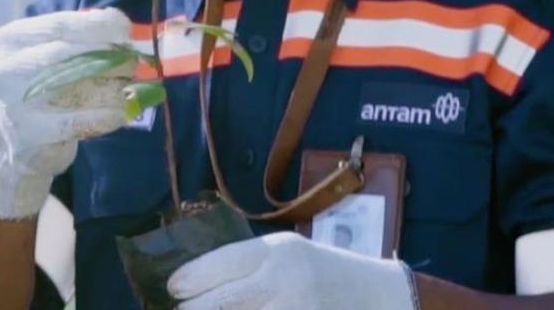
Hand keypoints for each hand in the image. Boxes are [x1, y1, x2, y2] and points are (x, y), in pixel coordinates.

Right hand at [0, 8, 133, 218]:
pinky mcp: (29, 135)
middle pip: (64, 53)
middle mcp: (5, 69)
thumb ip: (79, 36)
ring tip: (130, 86)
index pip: (58, 25)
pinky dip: (104, 116)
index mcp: (9, 40)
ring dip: (109, 85)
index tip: (125, 29)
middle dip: (105, 54)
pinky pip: (75, 123)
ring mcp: (13, 104)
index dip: (97, 24)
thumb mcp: (49, 54)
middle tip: (132, 61)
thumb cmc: (41, 87)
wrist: (15, 141)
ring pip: (71, 87)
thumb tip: (118, 23)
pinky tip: (120, 113)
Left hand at [168, 232, 417, 309]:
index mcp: (278, 251)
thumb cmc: (326, 273)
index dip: (191, 279)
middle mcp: (285, 282)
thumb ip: (248, 265)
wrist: (381, 299)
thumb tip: (197, 282)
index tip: (172, 289)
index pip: (221, 263)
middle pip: (223, 301)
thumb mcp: (288, 254)